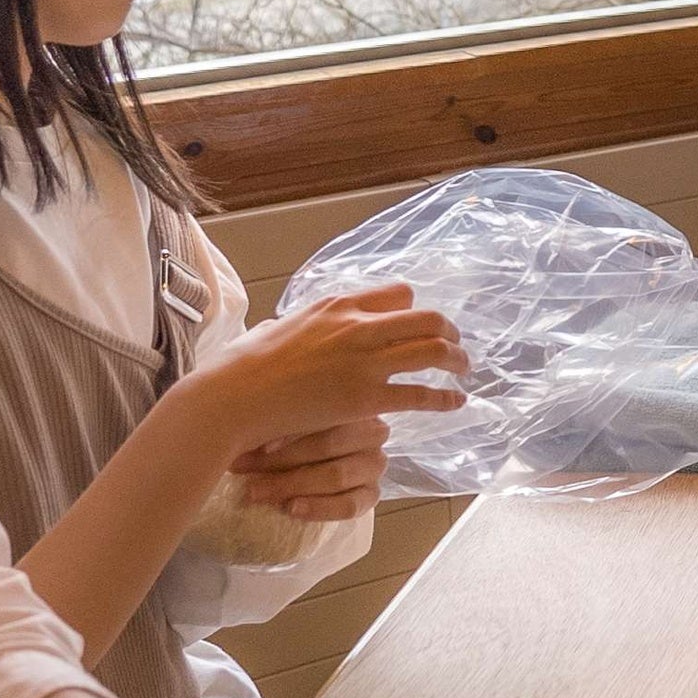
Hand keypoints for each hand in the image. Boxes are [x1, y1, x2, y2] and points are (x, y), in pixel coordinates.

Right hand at [182, 283, 466, 462]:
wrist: (234, 396)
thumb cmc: (243, 366)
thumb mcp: (275, 328)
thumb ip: (293, 325)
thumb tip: (280, 327)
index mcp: (337, 304)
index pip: (399, 294)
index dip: (415, 310)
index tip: (422, 325)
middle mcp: (358, 326)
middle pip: (427, 318)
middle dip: (449, 331)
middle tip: (455, 346)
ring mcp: (364, 362)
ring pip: (433, 351)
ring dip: (456, 360)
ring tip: (463, 370)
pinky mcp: (366, 398)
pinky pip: (421, 395)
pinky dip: (445, 399)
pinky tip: (455, 403)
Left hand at [231, 418, 389, 521]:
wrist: (310, 464)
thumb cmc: (292, 433)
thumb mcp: (286, 418)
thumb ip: (277, 418)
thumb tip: (246, 425)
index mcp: (354, 403)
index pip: (325, 414)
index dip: (289, 430)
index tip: (256, 443)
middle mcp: (372, 431)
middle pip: (327, 445)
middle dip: (280, 459)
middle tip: (241, 467)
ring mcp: (374, 464)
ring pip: (336, 475)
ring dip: (292, 485)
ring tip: (256, 492)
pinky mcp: (372, 495)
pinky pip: (349, 505)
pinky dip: (318, 508)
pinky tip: (290, 508)